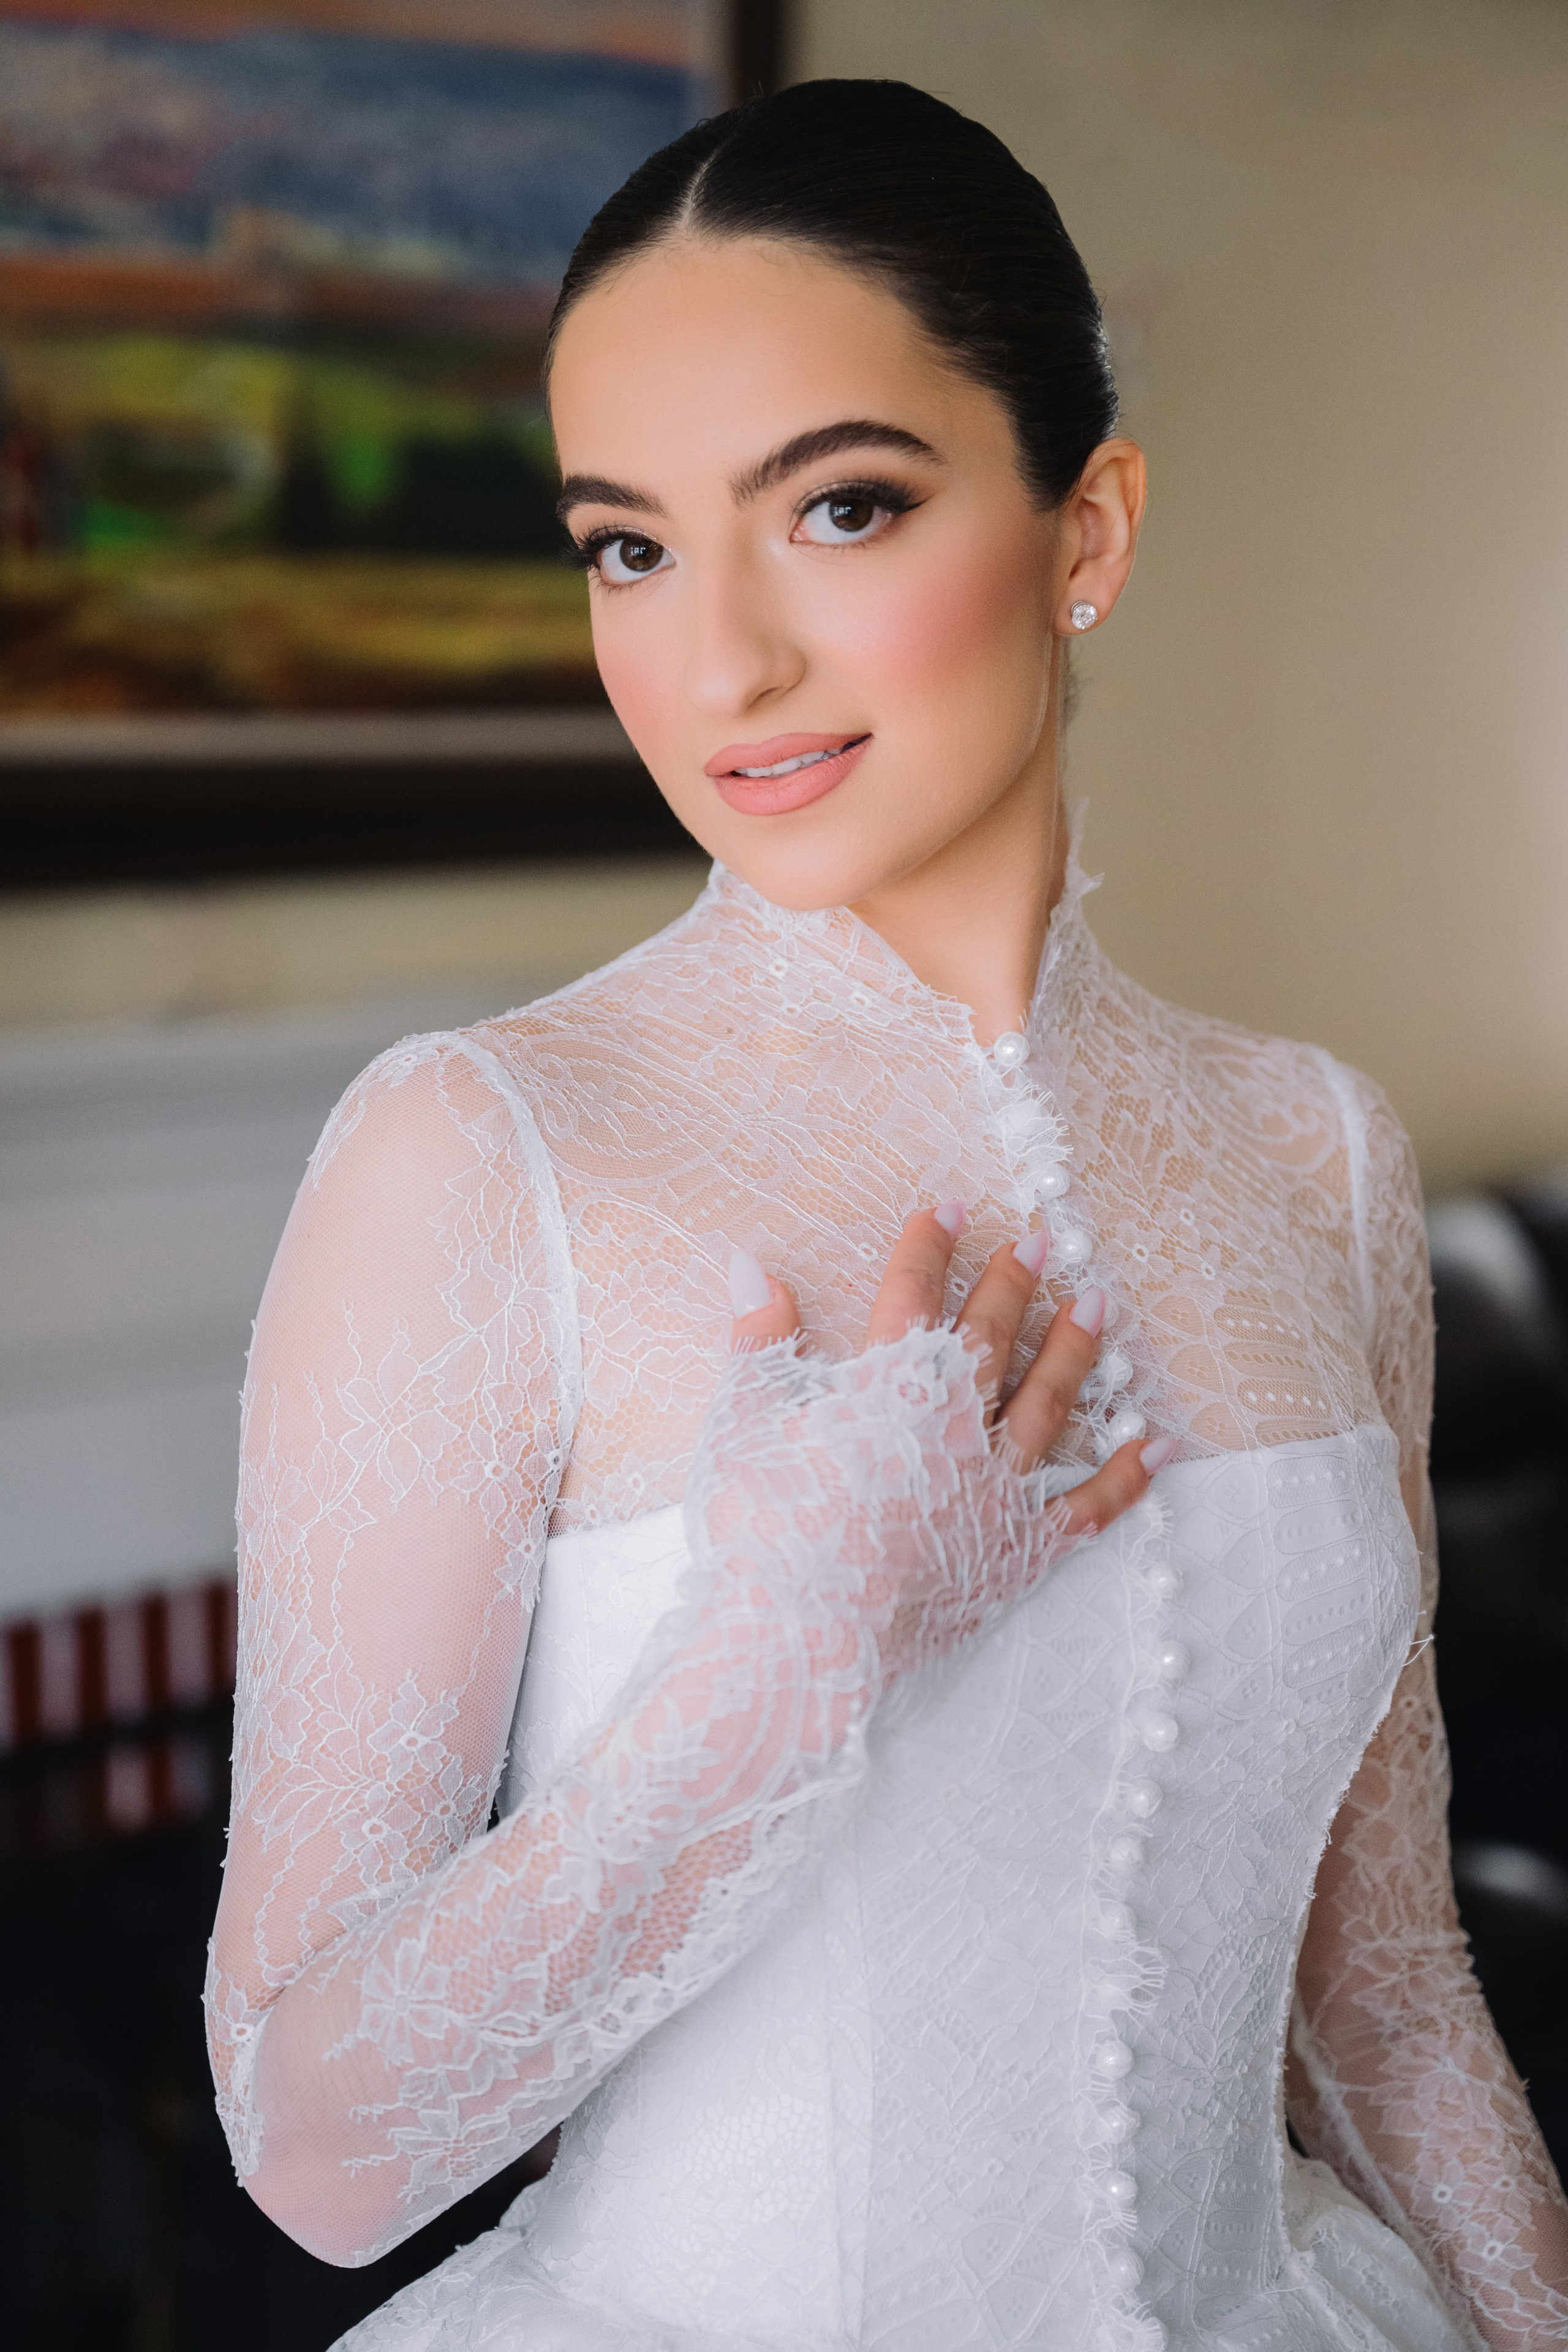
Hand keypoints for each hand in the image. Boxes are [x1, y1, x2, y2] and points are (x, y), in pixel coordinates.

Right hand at [729, 1205, 1171, 1542]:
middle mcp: (956, 1422)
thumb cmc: (761, 1530)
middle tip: (1041, 1242)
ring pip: (1049, 1402)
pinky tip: (1157, 1444)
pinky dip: (1127, 1476)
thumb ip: (758, 1339)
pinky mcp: (1022, 1550)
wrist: (802, 1638)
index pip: (913, 1293)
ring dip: (1074, 1350)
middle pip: (993, 1334)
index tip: (950, 1206)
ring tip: (1097, 1307)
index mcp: (889, 1384)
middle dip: (1015, 1282)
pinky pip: (1088, 1506)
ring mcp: (997, 1486)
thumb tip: (749, 1265)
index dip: (929, 1245)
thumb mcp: (744, 1419)